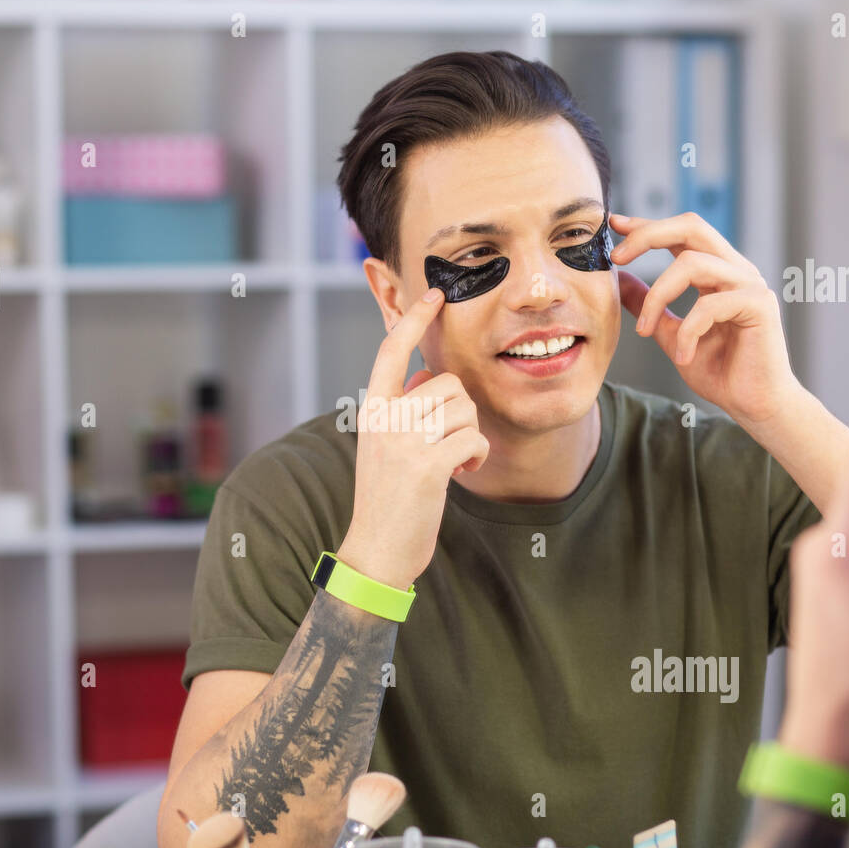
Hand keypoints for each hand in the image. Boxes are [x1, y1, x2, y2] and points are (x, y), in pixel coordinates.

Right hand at [337, 287, 489, 589]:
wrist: (375, 553)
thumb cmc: (386, 500)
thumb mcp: (383, 446)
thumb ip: (401, 409)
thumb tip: (424, 377)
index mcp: (371, 410)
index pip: (392, 350)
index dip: (415, 319)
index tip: (434, 293)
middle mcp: (384, 419)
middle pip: (448, 383)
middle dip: (461, 411)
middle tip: (448, 442)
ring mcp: (404, 442)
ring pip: (465, 409)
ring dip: (470, 434)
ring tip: (453, 458)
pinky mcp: (428, 467)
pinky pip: (474, 438)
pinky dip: (477, 454)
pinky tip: (463, 470)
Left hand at [610, 211, 798, 426]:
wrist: (754, 404)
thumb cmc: (719, 370)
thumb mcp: (670, 333)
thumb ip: (649, 305)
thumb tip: (620, 279)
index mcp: (716, 271)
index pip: (680, 234)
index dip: (647, 225)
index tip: (613, 224)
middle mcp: (734, 270)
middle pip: (691, 226)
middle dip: (649, 234)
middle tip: (617, 256)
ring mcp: (749, 284)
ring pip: (693, 264)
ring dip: (657, 296)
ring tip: (645, 332)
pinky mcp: (759, 305)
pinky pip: (709, 305)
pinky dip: (687, 332)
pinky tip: (682, 357)